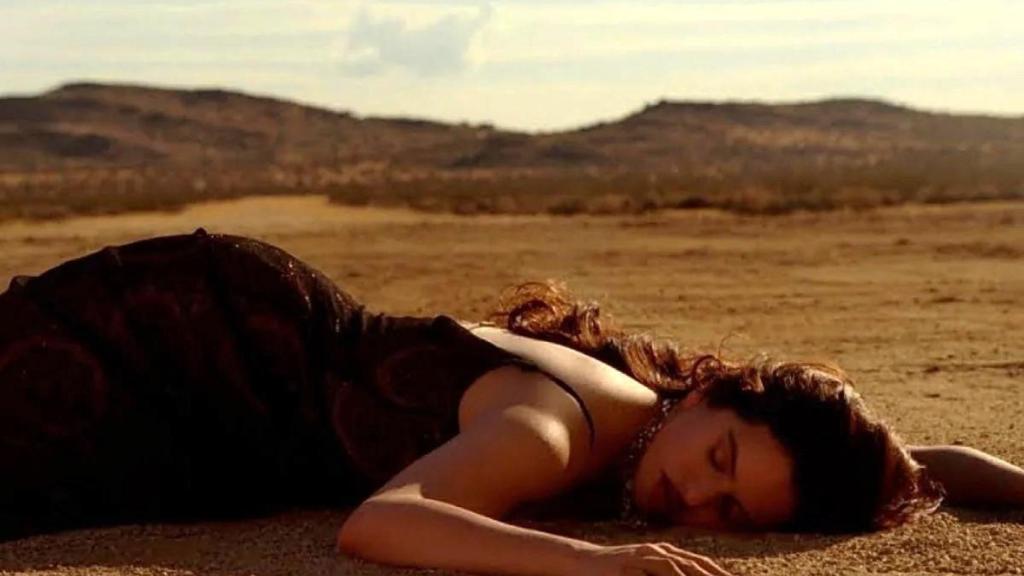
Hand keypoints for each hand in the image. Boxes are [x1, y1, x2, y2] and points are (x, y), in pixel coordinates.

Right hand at [574, 542, 733, 575]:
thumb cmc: (614, 571)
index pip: (699, 564)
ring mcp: (642, 558)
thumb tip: (683, 574)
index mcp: (663, 553)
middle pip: (693, 565)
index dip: (720, 573)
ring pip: (676, 568)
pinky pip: (651, 574)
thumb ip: (661, 574)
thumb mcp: (641, 572)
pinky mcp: (628, 566)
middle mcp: (656, 552)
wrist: (580, 561)